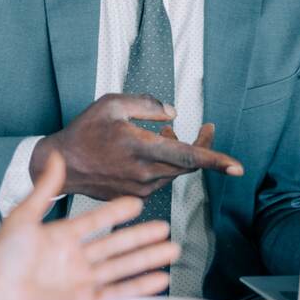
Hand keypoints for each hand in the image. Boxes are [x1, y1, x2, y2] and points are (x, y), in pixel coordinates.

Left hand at [0, 151, 181, 299]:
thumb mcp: (24, 216)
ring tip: (172, 250)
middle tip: (165, 228)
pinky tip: (160, 279)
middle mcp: (74, 259)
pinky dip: (139, 287)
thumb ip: (44, 189)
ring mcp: (81, 281)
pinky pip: (117, 293)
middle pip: (116, 245)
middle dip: (142, 237)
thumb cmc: (2, 256)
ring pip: (122, 267)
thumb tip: (55, 156)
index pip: (96, 221)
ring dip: (147, 259)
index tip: (138, 203)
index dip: (117, 212)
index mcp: (61, 237)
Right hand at [29, 94, 242, 201]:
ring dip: (179, 153)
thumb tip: (175, 114)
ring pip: (175, 171)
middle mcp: (145, 172)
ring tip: (166, 134)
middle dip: (203, 147)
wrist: (61, 165)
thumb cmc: (84, 132)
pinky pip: (162, 178)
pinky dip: (165, 164)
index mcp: (141, 148)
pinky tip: (152, 149)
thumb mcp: (112, 104)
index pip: (188, 156)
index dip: (216, 160)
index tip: (238, 167)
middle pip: (188, 164)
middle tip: (209, 129)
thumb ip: (148, 105)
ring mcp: (141, 187)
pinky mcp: (136, 194)